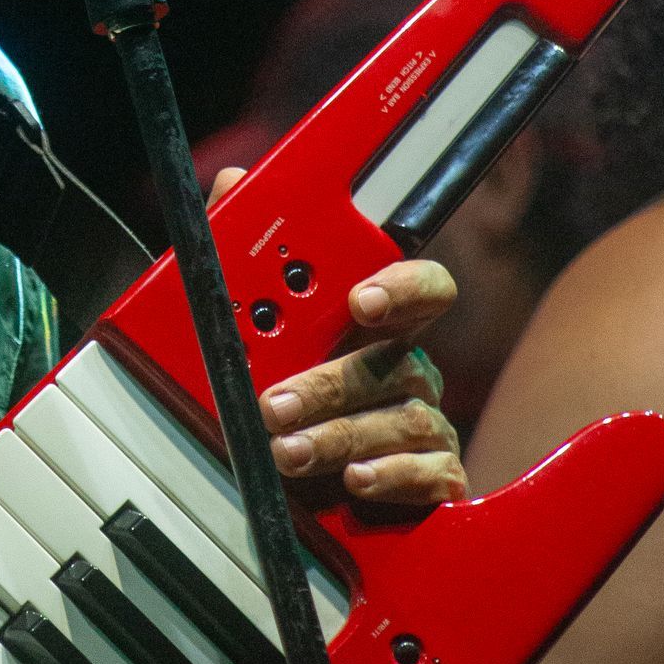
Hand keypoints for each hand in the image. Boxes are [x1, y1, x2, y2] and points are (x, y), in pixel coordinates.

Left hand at [209, 168, 467, 508]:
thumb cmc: (267, 391)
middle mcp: (405, 367)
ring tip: (287, 449)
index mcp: (374, 324)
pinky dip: (391, 475)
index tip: (359, 300)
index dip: (401, 287)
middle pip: (400, 360)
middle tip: (276, 402)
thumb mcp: (233, 320)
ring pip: (404, 418)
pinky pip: (432, 472)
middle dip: (333, 382)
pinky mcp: (432, 478)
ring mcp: (421, 423)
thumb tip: (235, 181)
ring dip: (340, 434)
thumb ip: (232, 250)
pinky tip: (354, 479)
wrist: (267, 483)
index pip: (420, 288)